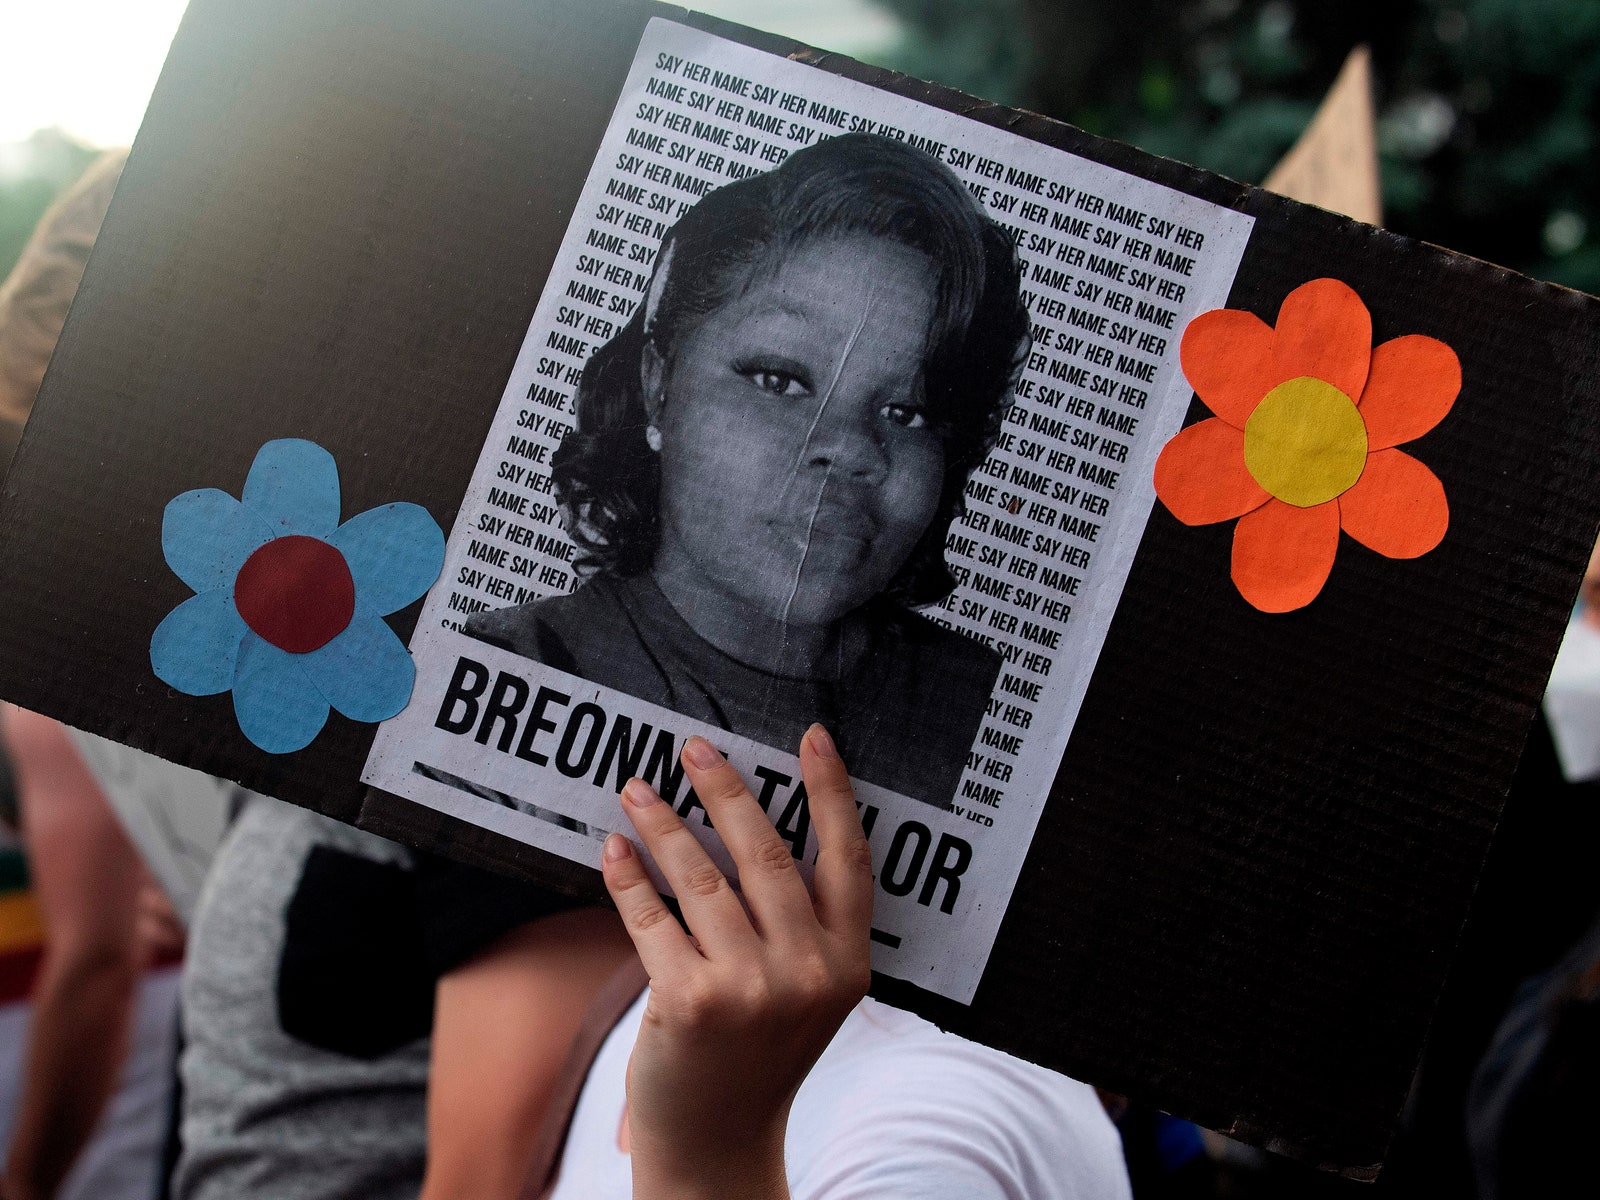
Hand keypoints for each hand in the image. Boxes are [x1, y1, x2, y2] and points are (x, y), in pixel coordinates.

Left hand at [601, 725, 872, 1199]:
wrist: (719, 1143)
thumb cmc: (758, 1052)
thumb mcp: (808, 992)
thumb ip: (800, 924)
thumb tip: (744, 822)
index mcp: (848, 962)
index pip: (849, 859)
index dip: (833, 793)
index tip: (814, 737)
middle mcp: (808, 972)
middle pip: (767, 854)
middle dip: (727, 790)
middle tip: (694, 747)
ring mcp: (750, 990)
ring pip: (701, 879)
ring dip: (664, 824)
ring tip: (637, 789)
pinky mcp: (689, 1003)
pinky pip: (652, 919)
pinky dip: (629, 878)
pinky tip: (614, 849)